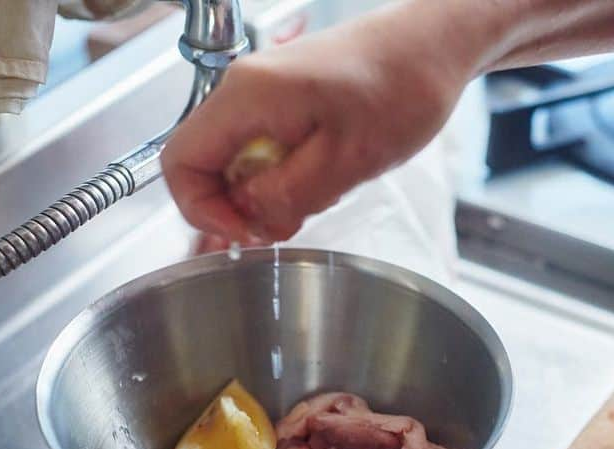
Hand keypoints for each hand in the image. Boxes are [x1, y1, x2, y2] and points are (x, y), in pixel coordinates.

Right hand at [161, 2, 478, 244]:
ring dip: (269, 193)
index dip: (204, 211)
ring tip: (321, 191)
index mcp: (247, 98)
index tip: (247, 234)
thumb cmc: (402, 88)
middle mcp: (244, 90)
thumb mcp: (346, 160)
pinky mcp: (285, 101)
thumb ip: (288, 194)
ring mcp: (263, 94)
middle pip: (206, 165)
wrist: (433, 48)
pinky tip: (325, 176)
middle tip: (291, 221)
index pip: (180, 163)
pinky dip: (286, 175)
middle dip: (241, 206)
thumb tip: (249, 218)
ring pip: (237, 162)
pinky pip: (264, 150)